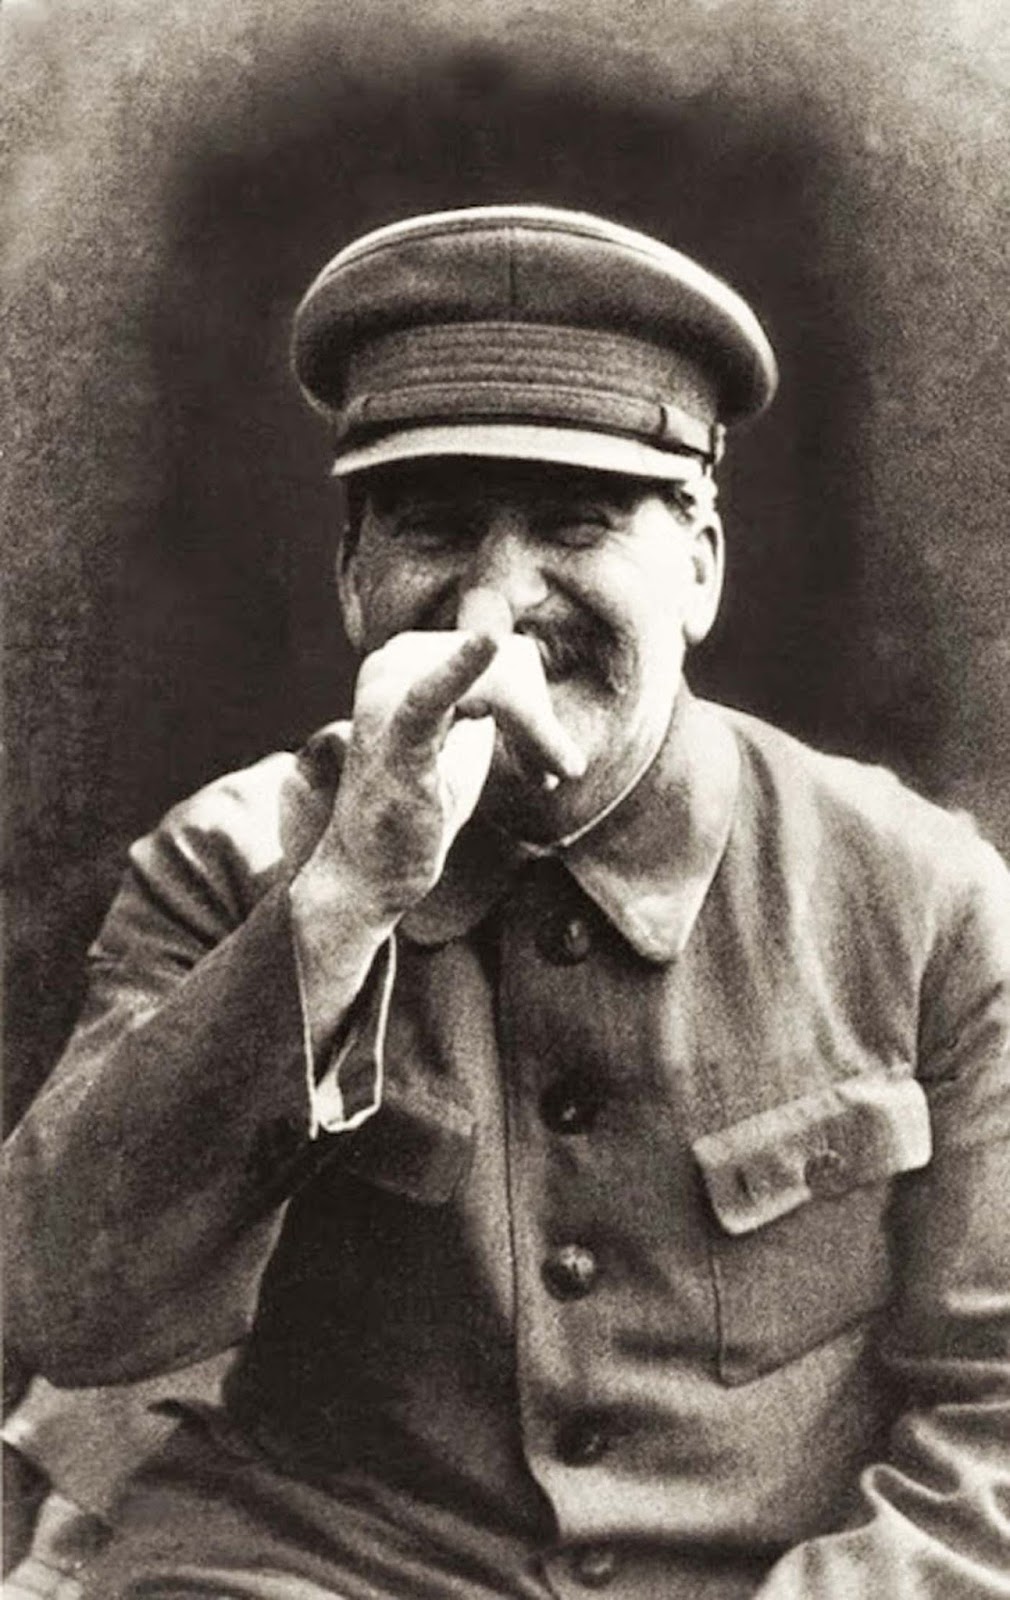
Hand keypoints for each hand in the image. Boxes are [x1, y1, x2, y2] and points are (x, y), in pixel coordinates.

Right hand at [297, 595, 583, 929]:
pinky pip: (430, 697)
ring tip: (550, 774)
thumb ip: (487, 695)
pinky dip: (460, 670)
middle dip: (538, 721)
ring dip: (534, 731)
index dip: (533, 705)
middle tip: (557, 770)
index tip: (549, 756)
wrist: (372, 872)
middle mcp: (389, 668)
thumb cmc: (418, 804)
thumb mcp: (462, 738)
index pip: (495, 655)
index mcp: (404, 660)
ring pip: (494, 688)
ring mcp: (386, 702)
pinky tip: (488, 643)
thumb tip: (517, 648)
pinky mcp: (394, 741)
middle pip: (500, 666)